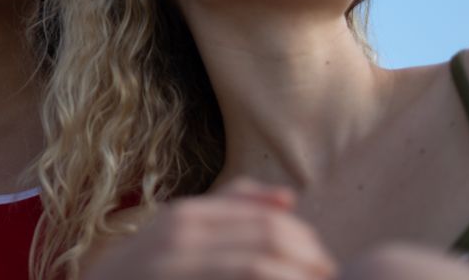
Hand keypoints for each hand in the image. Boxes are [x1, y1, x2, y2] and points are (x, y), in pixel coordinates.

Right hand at [82, 178, 336, 279]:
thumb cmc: (142, 273)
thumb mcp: (175, 233)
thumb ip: (227, 209)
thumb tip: (287, 197)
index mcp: (187, 216)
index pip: (267, 221)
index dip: (305, 245)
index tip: (322, 268)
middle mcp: (182, 234)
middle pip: (270, 241)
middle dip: (308, 263)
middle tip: (327, 278)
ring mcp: (176, 263)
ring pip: (260, 268)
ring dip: (295, 279)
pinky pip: (244, 279)